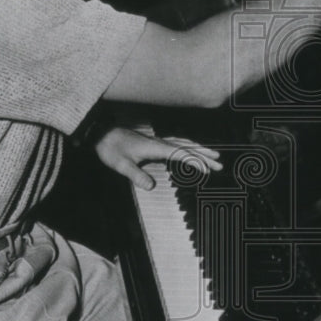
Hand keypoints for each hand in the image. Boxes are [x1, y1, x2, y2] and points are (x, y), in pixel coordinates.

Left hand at [93, 126, 221, 190]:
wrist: (101, 133)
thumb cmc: (111, 148)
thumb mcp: (121, 165)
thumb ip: (136, 175)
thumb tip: (151, 187)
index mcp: (156, 147)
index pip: (181, 154)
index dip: (196, 162)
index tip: (208, 170)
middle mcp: (160, 142)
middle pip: (187, 147)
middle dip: (204, 156)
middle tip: (220, 164)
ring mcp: (157, 141)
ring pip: (184, 144)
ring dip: (199, 150)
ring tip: (213, 156)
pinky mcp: (154, 143)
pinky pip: (177, 144)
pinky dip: (189, 147)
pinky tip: (191, 151)